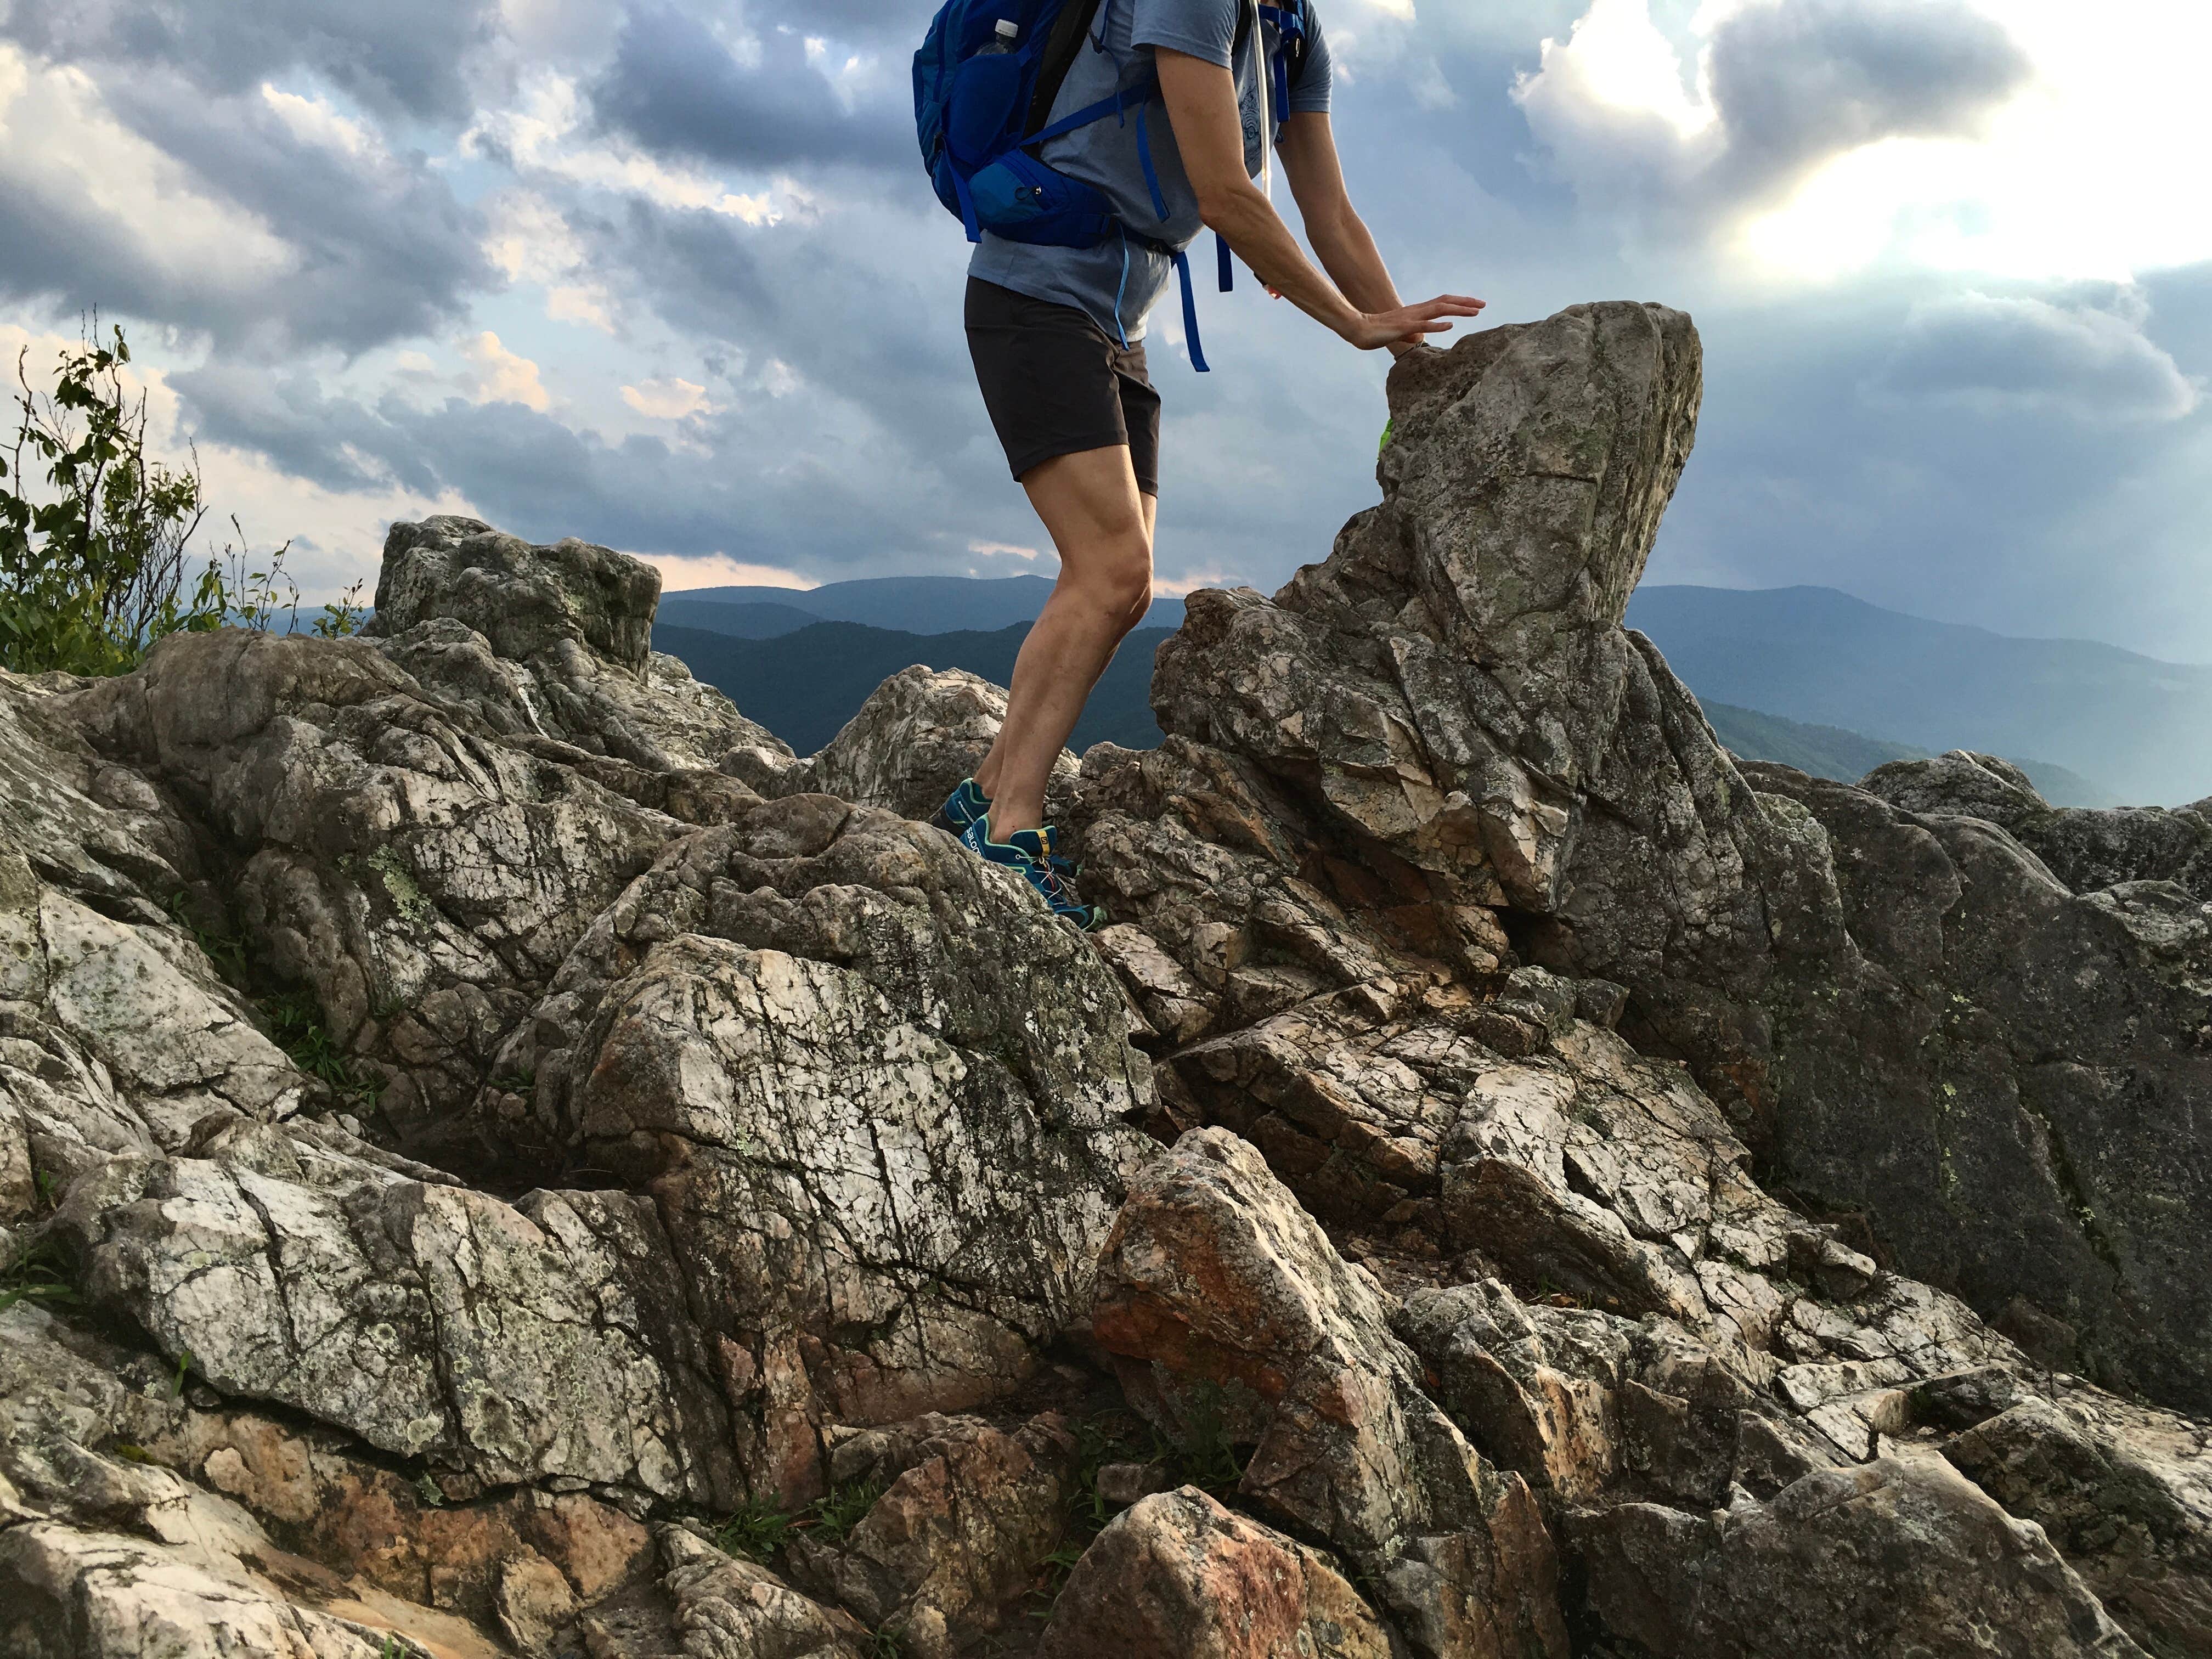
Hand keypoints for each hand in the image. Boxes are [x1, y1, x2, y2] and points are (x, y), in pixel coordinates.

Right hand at [1344, 295, 1485, 351]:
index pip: (1441, 303)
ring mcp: (1410, 318)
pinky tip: (1450, 325)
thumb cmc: (1376, 332)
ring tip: (1475, 311)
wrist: (1358, 329)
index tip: (1475, 305)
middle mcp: (1416, 311)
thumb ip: (1411, 332)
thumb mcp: (1399, 333)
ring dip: (1458, 310)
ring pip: (1438, 310)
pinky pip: (1423, 324)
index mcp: (1416, 312)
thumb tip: (1421, 336)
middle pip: (1445, 302)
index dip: (1459, 302)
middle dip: (1465, 302)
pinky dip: (1438, 325)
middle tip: (1483, 304)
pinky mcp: (1403, 327)